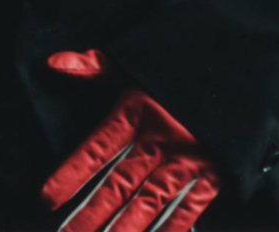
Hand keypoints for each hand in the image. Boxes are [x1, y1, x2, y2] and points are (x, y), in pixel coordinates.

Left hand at [41, 50, 220, 231]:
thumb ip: (93, 67)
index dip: (72, 172)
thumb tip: (53, 63)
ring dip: (125, 228)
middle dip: (92, 213)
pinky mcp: (212, 175)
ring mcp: (186, 160)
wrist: (231, 75)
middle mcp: (158, 138)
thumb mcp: (133, 64)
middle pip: (119, 182)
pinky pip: (189, 209)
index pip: (97, 147)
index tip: (47, 197)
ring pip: (149, 201)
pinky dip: (172, 229)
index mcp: (136, 111)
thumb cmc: (174, 76)